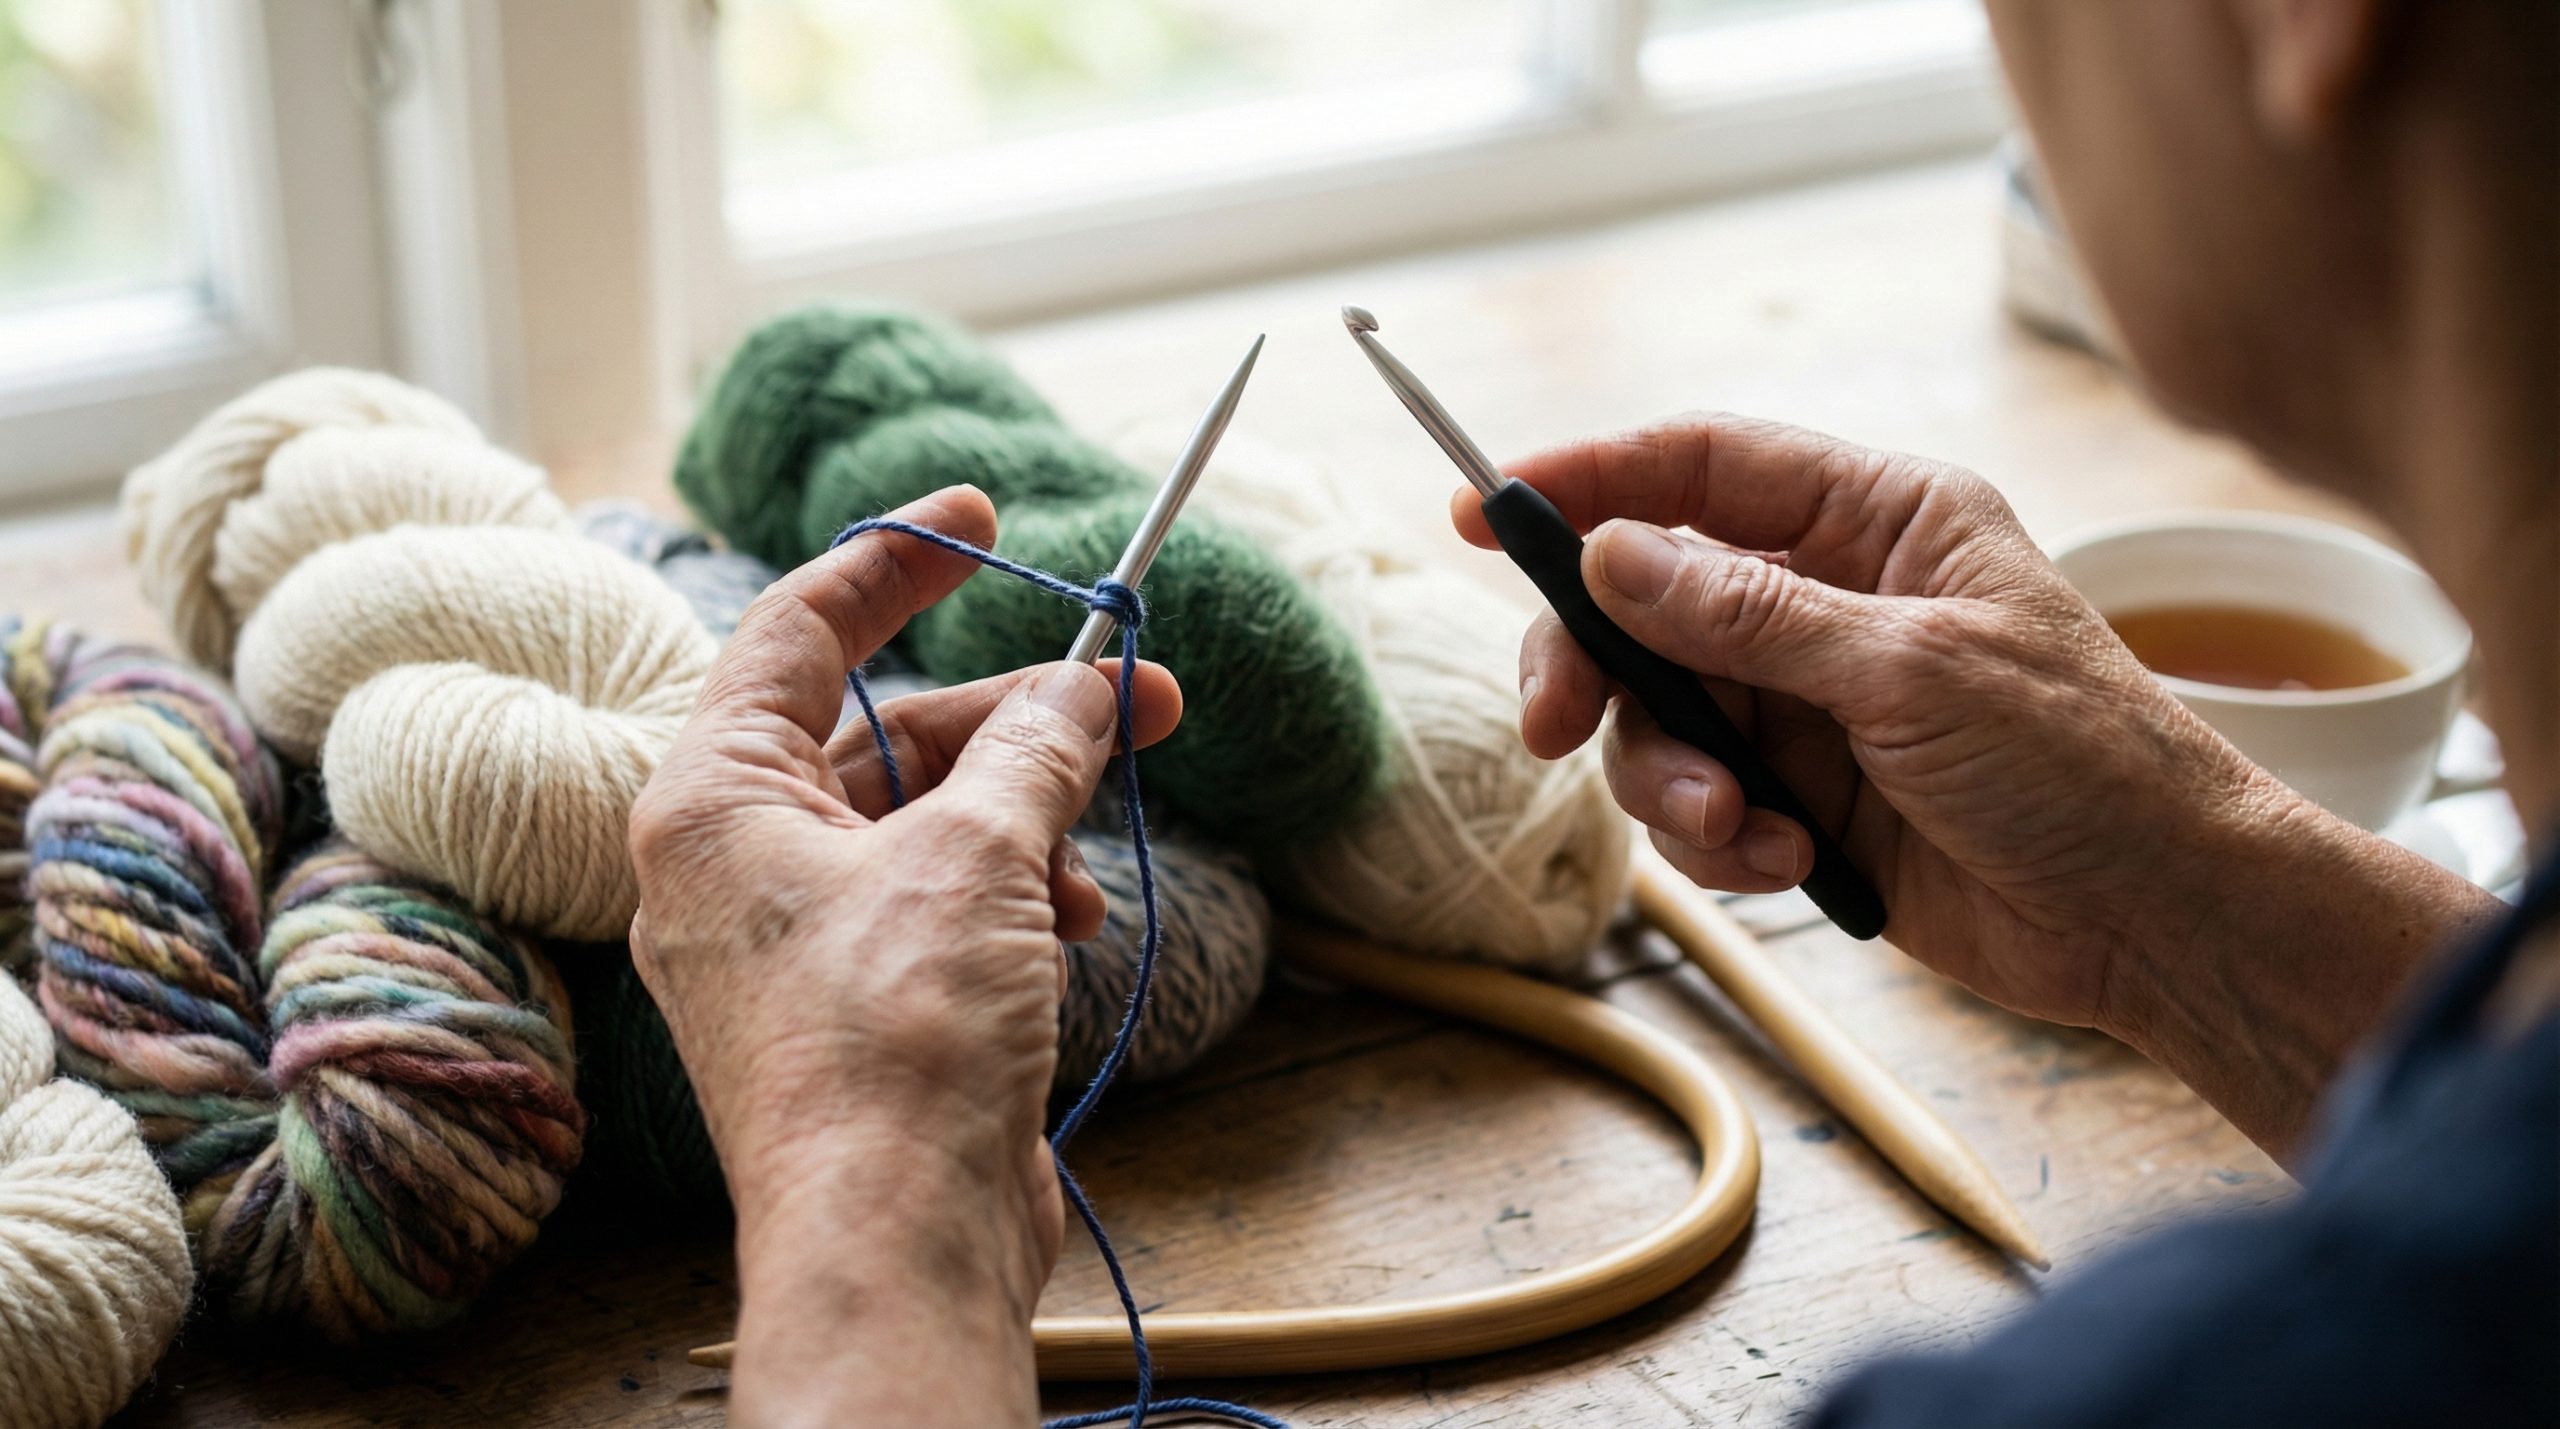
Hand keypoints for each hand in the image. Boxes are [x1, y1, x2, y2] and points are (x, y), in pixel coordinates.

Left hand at [628, 485, 1179, 1426]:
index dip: (895, 561)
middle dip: (1019, 714)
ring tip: (1109, 826)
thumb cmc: (895, 1043)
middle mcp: (735, 864)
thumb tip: (1087, 685)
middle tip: (1137, 686)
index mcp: (710, 800)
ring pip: (929, 825)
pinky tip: (1075, 925)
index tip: (981, 515)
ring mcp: (794, 944)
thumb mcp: (979, 856)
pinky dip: (1015, 896)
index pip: (797, 631)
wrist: (898, 1241)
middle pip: (888, 736)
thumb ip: (1036, 749)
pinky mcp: (858, 1010)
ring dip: (1031, 815)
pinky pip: (942, 905)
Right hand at [1463, 414, 2496, 1154]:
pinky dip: (1720, 841)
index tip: (1482, 513)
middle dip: (1596, 667)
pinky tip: (1791, 864)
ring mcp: (1810, 702)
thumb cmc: (2081, 765)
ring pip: (1659, 716)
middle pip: (1647, 601)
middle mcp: (1831, 598)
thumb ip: (1748, 614)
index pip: (1703, 465)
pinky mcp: (1803, 797)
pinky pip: (1700, 803)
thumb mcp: (1910, 671)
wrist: (2154, 921)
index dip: (1588, 479)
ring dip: (1670, 781)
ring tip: (1741, 832)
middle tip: (1549, 726)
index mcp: (1880, 520)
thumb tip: (1612, 551)